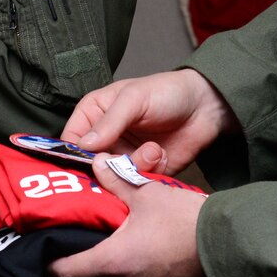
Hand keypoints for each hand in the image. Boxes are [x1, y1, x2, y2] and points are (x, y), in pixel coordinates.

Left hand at [48, 154, 213, 276]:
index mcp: (114, 263)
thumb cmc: (187, 220)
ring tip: (105, 252)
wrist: (233, 246)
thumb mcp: (147, 193)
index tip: (47, 248)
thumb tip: (95, 163)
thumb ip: (115, 180)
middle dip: (76, 268)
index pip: (67, 272)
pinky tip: (137, 264)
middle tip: (75, 246)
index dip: (52, 261)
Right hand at [61, 69, 238, 173]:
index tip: (87, 163)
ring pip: (115, 177)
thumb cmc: (166, 92)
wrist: (205, 107)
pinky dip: (149, 172)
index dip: (74, 155)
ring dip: (134, 167)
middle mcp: (105, 139)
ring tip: (153, 150)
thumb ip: (108, 122)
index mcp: (93, 115)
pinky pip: (137, 183)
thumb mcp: (133, 99)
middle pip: (90, 165)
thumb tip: (83, 146)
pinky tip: (161, 154)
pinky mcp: (144, 172)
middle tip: (122, 161)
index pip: (71, 141)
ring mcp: (124, 157)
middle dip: (107, 167)